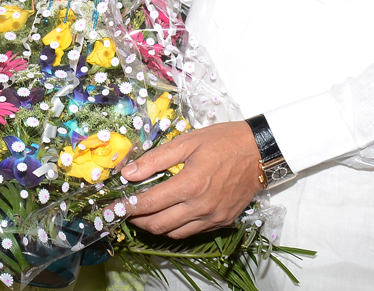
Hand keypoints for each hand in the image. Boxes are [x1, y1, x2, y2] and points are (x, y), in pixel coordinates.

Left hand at [122, 120, 263, 238]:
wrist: (260, 151)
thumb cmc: (223, 141)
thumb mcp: (187, 142)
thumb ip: (155, 159)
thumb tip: (129, 173)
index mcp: (189, 184)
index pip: (149, 204)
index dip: (127, 207)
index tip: (113, 207)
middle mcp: (201, 206)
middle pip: (158, 224)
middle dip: (136, 221)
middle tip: (125, 212)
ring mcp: (213, 217)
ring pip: (174, 233)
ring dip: (154, 227)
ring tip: (143, 215)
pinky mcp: (223, 221)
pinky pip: (192, 232)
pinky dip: (176, 228)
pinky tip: (169, 216)